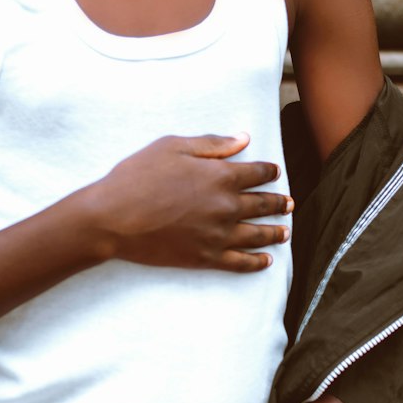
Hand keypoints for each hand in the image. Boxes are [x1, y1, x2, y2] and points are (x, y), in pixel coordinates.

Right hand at [84, 132, 292, 272]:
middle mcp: (227, 207)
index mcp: (221, 176)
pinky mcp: (206, 258)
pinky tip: (267, 261)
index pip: (257, 173)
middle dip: (279, 203)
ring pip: (257, 235)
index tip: (275, 172)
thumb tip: (243, 139)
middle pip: (263, 205)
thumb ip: (212, 144)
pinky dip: (257, 262)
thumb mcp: (172, 147)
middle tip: (289, 204)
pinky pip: (240, 263)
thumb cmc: (138, 177)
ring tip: (285, 232)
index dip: (269, 171)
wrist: (113, 218)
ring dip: (275, 233)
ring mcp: (218, 235)